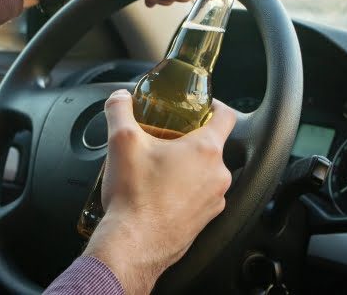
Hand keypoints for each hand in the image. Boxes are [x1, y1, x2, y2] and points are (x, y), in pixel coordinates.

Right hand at [83, 89, 234, 293]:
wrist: (133, 246)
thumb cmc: (135, 197)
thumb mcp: (121, 141)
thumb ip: (120, 110)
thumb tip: (120, 99)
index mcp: (205, 150)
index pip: (226, 116)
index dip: (214, 105)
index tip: (202, 105)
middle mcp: (217, 175)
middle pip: (211, 145)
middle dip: (188, 137)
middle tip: (165, 137)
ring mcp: (214, 200)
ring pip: (205, 171)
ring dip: (186, 164)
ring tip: (158, 166)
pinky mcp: (204, 220)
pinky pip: (199, 195)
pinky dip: (185, 188)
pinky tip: (160, 191)